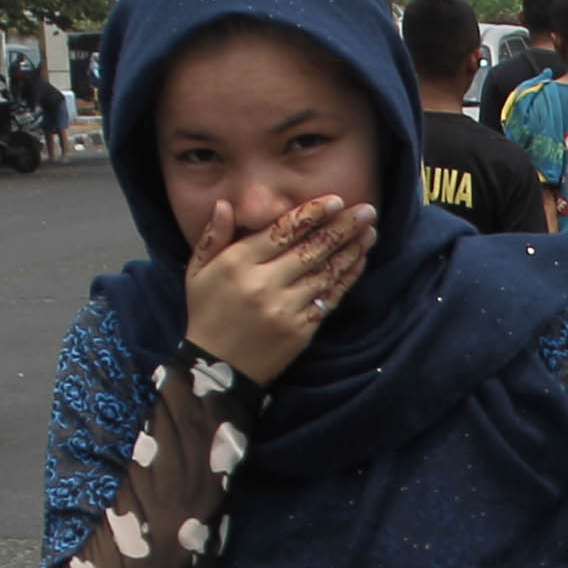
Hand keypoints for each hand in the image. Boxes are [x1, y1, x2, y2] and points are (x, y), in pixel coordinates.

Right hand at [182, 195, 376, 385]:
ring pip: (326, 272)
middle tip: (368, 210)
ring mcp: (284, 308)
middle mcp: (263, 283)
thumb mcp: (197, 272)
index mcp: (237, 264)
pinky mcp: (301, 330)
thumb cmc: (207, 312)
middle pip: (311, 248)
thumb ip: (213, 237)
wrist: (217, 368)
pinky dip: (347, 277)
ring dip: (352, 250)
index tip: (336, 200)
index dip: (311, 213)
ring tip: (370, 231)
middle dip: (343, 227)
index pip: (281, 231)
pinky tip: (360, 261)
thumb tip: (226, 205)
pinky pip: (329, 298)